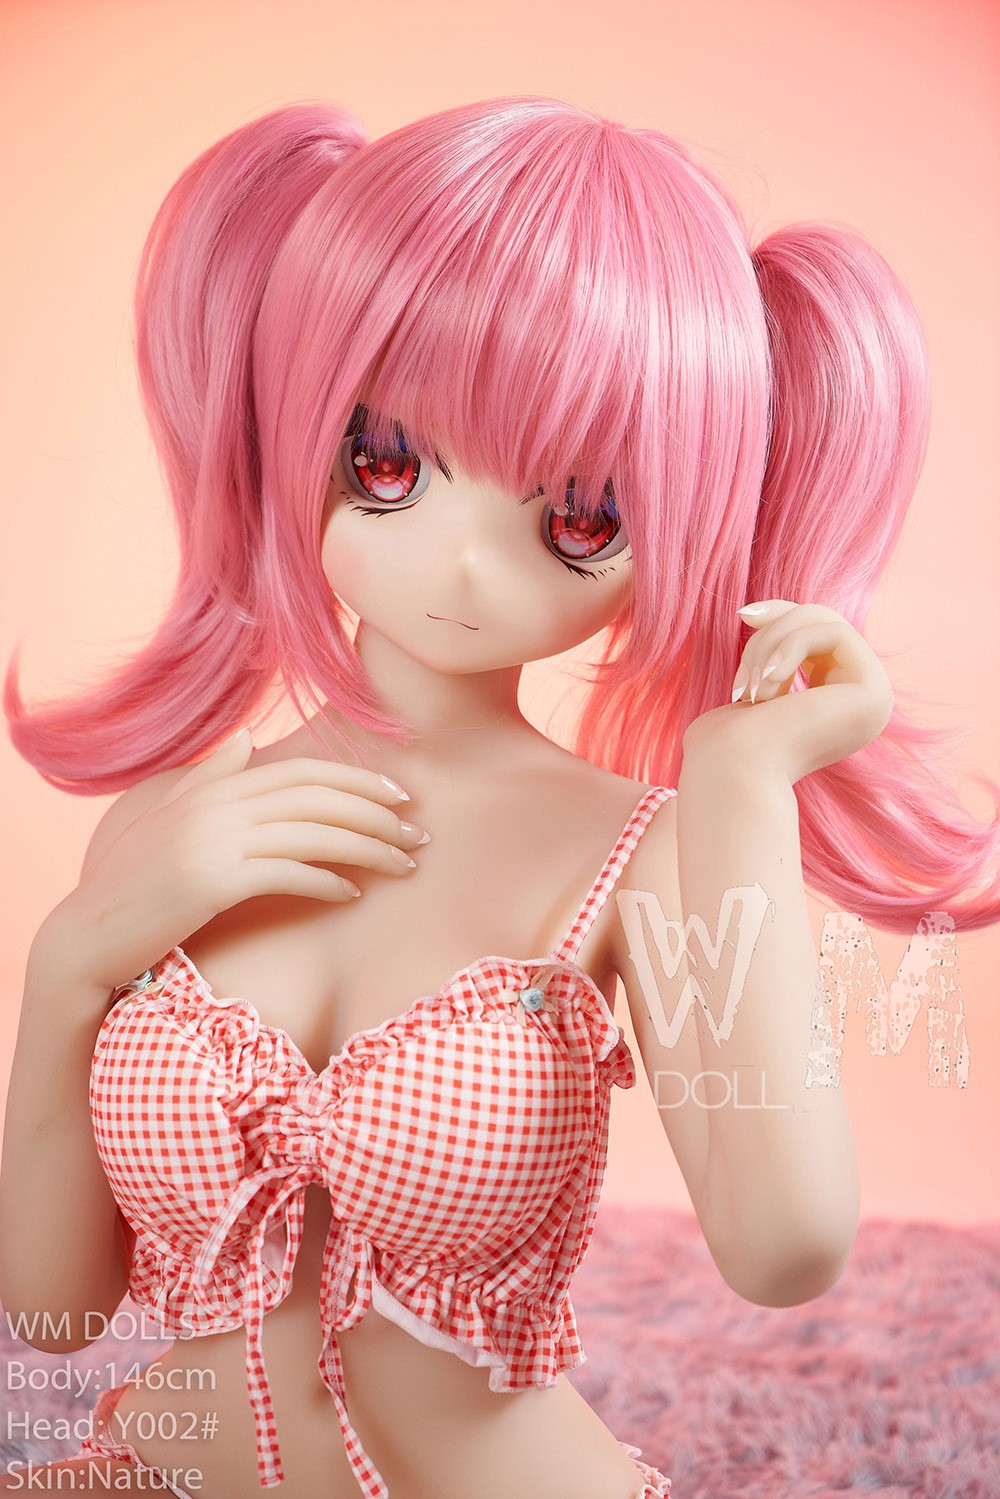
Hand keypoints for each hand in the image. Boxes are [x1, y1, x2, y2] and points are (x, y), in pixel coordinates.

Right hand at [50, 733, 429, 993]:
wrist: (89, 932)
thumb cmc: (135, 881)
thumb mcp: (170, 819)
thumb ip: (212, 777)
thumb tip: (248, 738)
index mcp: (216, 786)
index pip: (304, 772)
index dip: (358, 781)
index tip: (399, 799)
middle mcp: (219, 804)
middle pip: (319, 799)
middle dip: (378, 815)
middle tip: (418, 836)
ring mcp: (215, 841)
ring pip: (315, 834)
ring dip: (369, 850)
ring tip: (403, 867)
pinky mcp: (214, 881)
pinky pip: (290, 874)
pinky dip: (329, 881)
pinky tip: (353, 894)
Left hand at [682, 599, 894, 783]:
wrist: (733, 772)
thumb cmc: (730, 740)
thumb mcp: (750, 681)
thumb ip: (767, 647)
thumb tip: (758, 611)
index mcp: (839, 701)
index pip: (820, 630)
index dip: (783, 613)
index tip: (744, 615)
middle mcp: (864, 701)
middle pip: (824, 621)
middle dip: (773, 632)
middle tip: (743, 673)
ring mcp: (875, 698)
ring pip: (827, 622)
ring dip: (774, 643)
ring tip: (750, 689)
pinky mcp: (874, 691)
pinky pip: (835, 633)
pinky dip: (791, 647)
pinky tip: (769, 684)